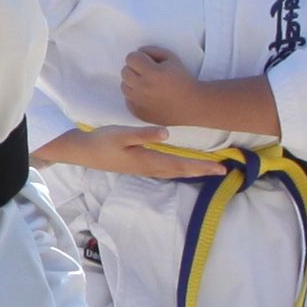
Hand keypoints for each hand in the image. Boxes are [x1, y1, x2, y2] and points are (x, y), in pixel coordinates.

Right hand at [59, 124, 222, 180]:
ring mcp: (144, 169)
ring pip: (174, 172)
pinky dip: (179, 170)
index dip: (202, 166)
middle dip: (202, 171)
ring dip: (191, 171)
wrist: (83, 152)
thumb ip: (143, 134)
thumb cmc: (102, 141)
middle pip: (181, 171)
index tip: (220, 168)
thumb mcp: (120, 134)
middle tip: (222, 171)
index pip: (181, 165)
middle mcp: (150, 168)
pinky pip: (166, 171)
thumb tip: (167, 134)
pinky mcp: (139, 166)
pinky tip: (181, 167)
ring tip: (206, 170)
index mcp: (148, 161)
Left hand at [120, 45, 202, 126]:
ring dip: (133, 83)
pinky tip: (148, 96)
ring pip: (124, 86)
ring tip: (148, 85)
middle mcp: (143, 88)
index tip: (148, 62)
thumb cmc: (183, 79)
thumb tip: (138, 52)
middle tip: (148, 73)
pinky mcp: (138, 113)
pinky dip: (135, 97)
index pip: (130, 58)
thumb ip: (152, 51)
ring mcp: (139, 102)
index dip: (139, 58)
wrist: (192, 105)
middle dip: (135, 69)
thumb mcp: (172, 58)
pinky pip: (128, 100)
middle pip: (124, 71)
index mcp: (152, 73)